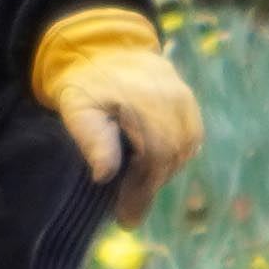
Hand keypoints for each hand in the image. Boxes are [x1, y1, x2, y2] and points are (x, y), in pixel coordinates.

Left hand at [29, 6, 200, 219]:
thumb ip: (91, 140)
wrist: (104, 51)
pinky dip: (174, 157)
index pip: (155, 154)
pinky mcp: (190, 102)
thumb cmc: (86, 86)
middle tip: (128, 212)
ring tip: (137, 190)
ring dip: (162, 173)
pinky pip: (191, 138)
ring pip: (184, 150)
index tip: (125, 217)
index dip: (142, 190)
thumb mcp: (77, 112)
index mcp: (145, 101)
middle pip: (172, 156)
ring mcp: (185, 99)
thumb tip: (104, 175)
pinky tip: (152, 169)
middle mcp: (173, 99)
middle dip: (150, 187)